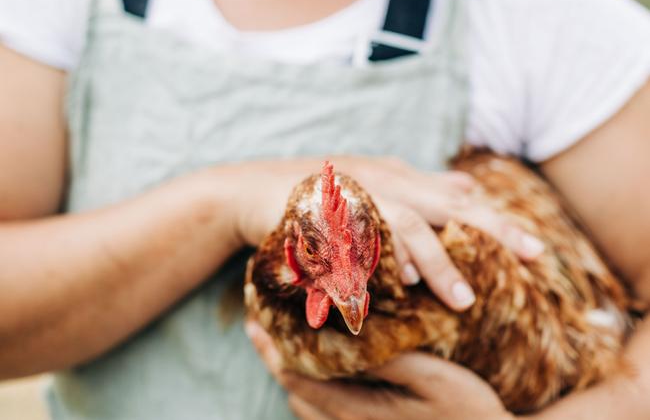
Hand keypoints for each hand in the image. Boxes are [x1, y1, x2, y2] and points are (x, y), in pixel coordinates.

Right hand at [225, 154, 542, 310]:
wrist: (249, 191)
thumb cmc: (319, 190)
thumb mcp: (374, 180)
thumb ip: (421, 184)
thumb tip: (469, 187)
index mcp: (397, 176)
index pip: (457, 199)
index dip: (498, 221)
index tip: (537, 250)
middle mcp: (380, 182)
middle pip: (443, 206)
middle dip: (488, 232)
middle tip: (528, 258)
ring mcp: (351, 198)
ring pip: (404, 223)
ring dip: (434, 259)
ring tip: (462, 297)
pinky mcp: (322, 217)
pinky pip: (357, 242)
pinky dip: (381, 261)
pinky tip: (400, 284)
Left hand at [247, 321, 513, 419]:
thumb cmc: (469, 413)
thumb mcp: (433, 377)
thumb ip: (387, 355)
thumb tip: (349, 328)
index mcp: (360, 414)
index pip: (300, 377)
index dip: (274, 347)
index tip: (257, 319)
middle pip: (296, 394)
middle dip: (277, 359)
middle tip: (261, 326)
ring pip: (308, 409)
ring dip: (294, 375)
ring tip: (284, 343)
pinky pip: (329, 419)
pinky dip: (315, 393)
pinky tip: (324, 372)